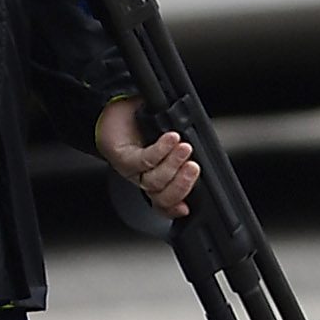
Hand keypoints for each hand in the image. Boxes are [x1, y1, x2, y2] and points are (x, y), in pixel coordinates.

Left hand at [98, 96, 197, 218]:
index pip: (166, 204)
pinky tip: (171, 139)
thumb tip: (206, 153)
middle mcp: (144, 179)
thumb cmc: (141, 124)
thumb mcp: (170, 138)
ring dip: (173, 165)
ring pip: (154, 180)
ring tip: (185, 148)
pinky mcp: (122, 156)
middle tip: (194, 167)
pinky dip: (160, 150)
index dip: (175, 209)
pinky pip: (143, 159)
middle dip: (182, 185)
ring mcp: (132, 170)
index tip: (187, 208)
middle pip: (162, 197)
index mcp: (157, 180)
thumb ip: (186, 150)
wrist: (113, 110)